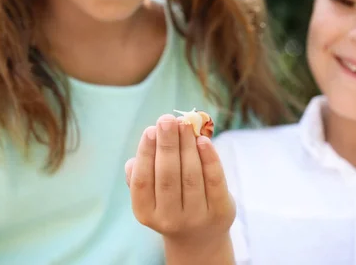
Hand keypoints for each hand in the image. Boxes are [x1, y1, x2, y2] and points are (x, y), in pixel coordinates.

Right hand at [125, 114, 234, 252]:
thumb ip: (142, 175)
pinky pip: (214, 181)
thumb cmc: (171, 203)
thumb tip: (135, 159)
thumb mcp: (152, 195)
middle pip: (167, 176)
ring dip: (187, 146)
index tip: (150, 129)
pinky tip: (203, 141)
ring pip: (190, 176)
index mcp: (146, 212)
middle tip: (166, 119)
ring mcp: (196, 217)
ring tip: (185, 123)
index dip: (146, 154)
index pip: (142, 180)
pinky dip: (209, 159)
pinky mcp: (220, 212)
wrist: (200, 237)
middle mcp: (169, 219)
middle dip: (167, 144)